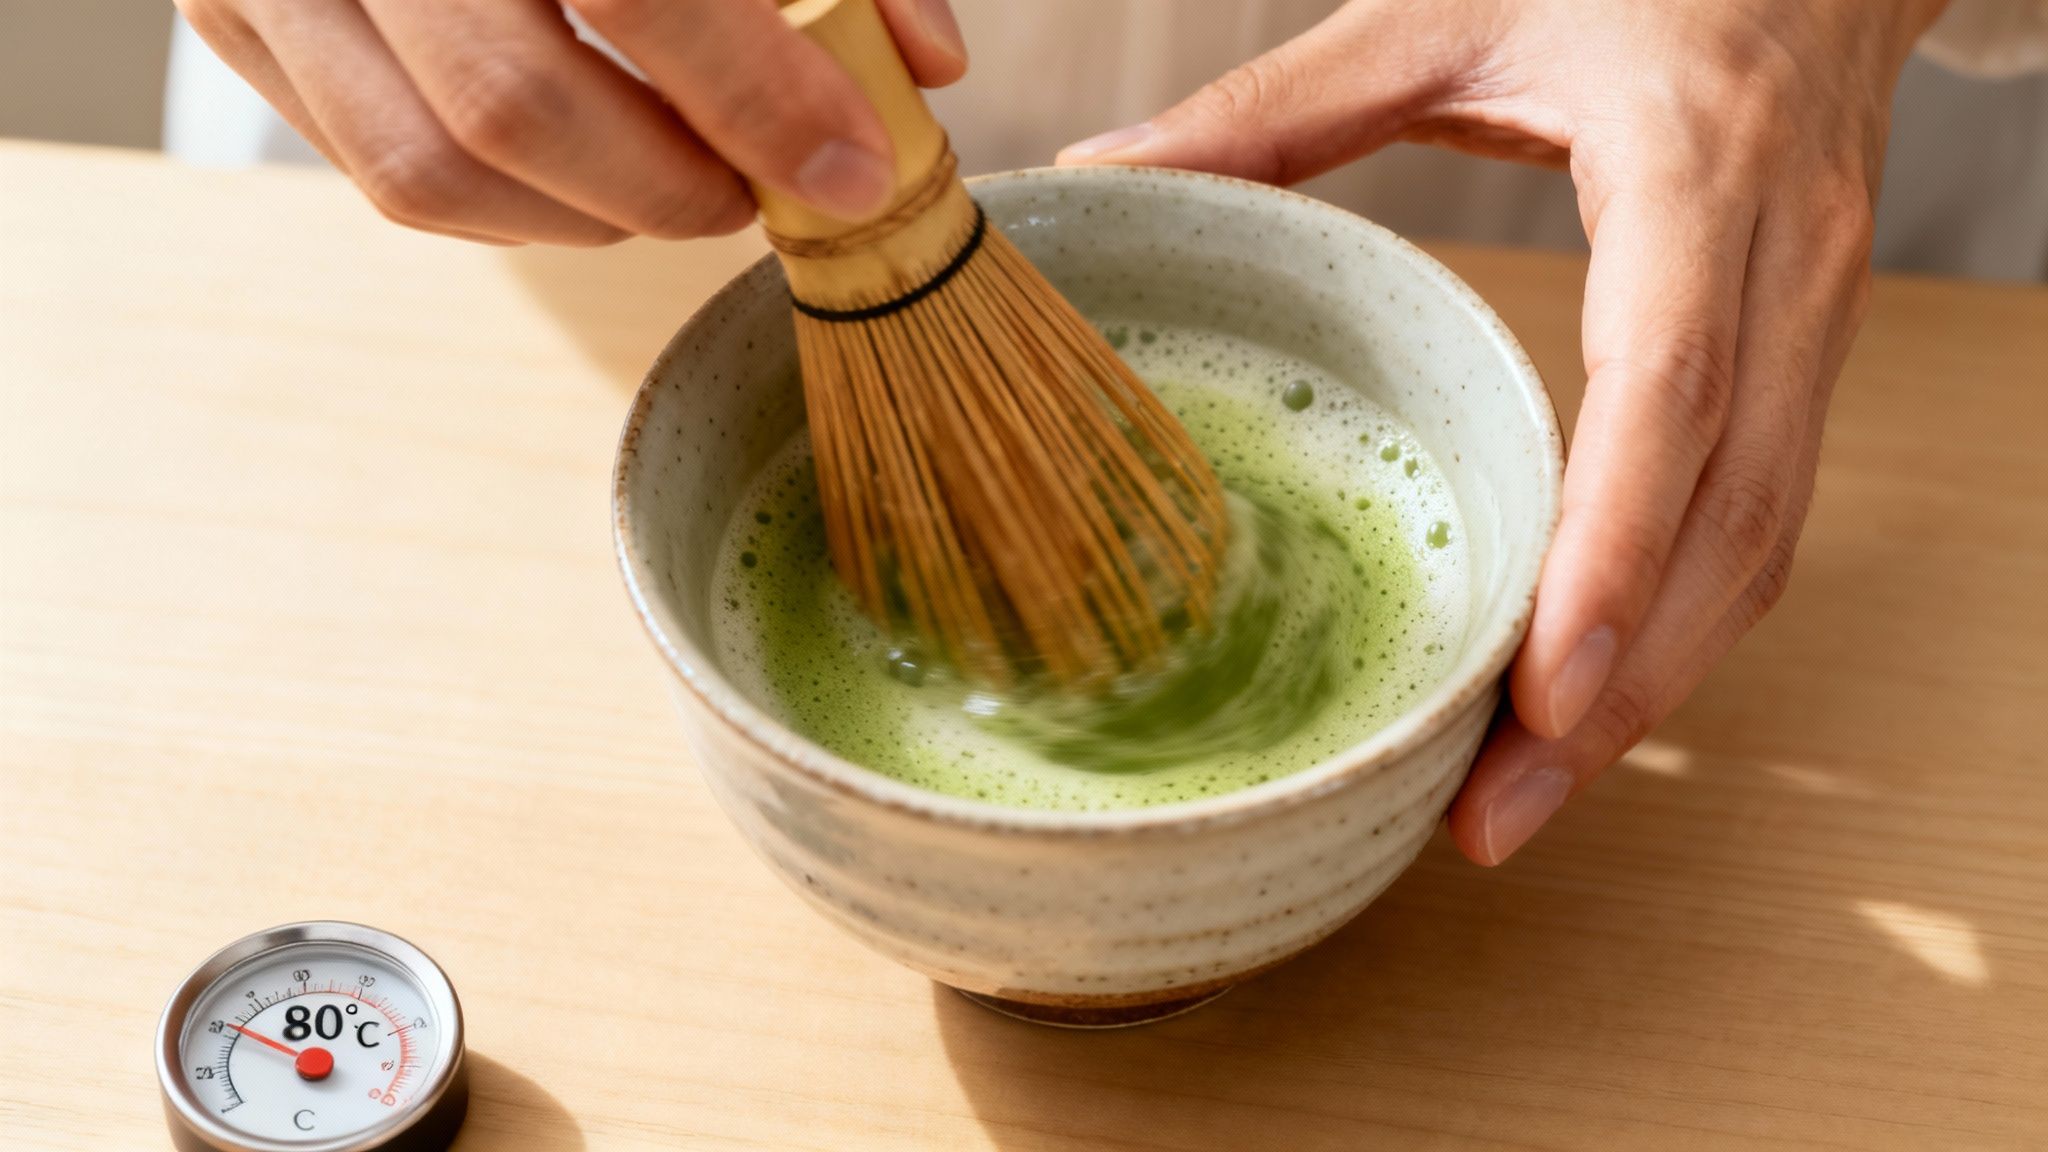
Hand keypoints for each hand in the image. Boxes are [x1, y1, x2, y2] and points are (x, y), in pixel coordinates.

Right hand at [176, 0, 966, 243]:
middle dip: (668, 185)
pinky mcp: (237, 18)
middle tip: (755, 193)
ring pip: (432, 169)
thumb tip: (925, 69)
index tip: (853, 170)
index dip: (758, 97)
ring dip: (588, 216)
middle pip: (513, 105)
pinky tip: (585, 166)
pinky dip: (509, 206)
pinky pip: (382, 173)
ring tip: (678, 181)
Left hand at [1060, 0, 1947, 864]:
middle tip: (1497, 815)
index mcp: (1692, 167)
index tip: (1538, 692)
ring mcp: (1819, 314)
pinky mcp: (1808, 354)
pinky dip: (1679, 624)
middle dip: (1624, 688)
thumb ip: (1276, 105)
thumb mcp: (1445, 9)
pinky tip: (1592, 696)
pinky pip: (1763, 516)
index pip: (1669, 387)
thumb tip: (1107, 181)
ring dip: (1658, 687)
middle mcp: (1782, 260)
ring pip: (1763, 542)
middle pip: (1730, 517)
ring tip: (1524, 796)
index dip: (1611, 552)